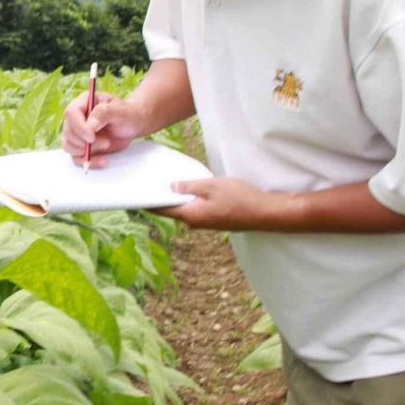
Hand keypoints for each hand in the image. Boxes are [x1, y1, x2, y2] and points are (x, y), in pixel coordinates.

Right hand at [61, 91, 137, 166]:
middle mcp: (77, 117)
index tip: (92, 137)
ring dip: (86, 151)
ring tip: (107, 145)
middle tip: (106, 143)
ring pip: (68, 145)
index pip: (71, 113)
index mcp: (84, 102)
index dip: (79, 127)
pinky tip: (103, 160)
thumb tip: (90, 125)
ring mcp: (77, 132)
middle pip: (68, 132)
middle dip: (85, 142)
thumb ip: (105, 113)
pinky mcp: (80, 146)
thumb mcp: (121, 111)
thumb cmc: (127, 115)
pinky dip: (88, 161)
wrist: (132, 126)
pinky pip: (76, 157)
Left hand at [158, 176, 286, 231]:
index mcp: (191, 215)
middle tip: (151, 181)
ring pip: (186, 208)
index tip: (137, 192)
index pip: (163, 209)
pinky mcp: (216, 219)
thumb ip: (190, 185)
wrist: (266, 213)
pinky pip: (197, 209)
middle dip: (162, 196)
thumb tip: (172, 187)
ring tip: (168, 182)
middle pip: (173, 209)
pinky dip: (191, 199)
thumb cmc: (240, 198)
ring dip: (177, 197)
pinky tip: (191, 188)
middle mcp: (195, 222)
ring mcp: (206, 222)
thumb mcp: (212, 186)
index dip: (149, 200)